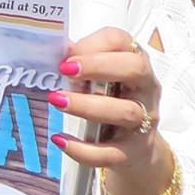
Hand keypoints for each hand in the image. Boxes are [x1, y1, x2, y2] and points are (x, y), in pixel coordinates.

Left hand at [53, 27, 171, 194]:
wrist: (135, 150)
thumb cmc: (112, 102)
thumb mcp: (100, 78)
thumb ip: (79, 62)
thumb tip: (49, 50)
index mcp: (135, 62)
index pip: (123, 41)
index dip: (95, 43)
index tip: (68, 54)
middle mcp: (146, 89)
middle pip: (135, 69)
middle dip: (98, 66)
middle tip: (65, 70)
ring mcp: (144, 122)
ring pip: (125, 111)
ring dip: (88, 105)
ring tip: (57, 101)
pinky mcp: (134, 153)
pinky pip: (111, 152)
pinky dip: (84, 149)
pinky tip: (60, 140)